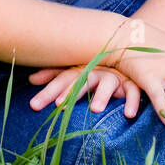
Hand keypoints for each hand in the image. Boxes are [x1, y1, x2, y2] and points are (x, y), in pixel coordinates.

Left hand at [27, 63, 142, 117]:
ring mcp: (114, 76)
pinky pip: (134, 91)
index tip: (34, 105)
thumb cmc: (95, 68)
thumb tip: (30, 79)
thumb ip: (54, 75)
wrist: (128, 50)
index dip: (49, 91)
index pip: (61, 80)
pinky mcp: (131, 82)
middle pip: (81, 80)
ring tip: (95, 110)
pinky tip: (129, 114)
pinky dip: (132, 101)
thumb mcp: (75, 72)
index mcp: (80, 69)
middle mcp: (95, 71)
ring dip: (102, 96)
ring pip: (108, 83)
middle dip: (70, 93)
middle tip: (60, 105)